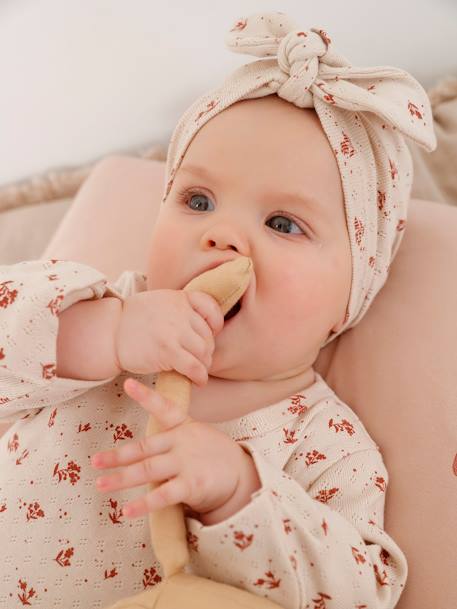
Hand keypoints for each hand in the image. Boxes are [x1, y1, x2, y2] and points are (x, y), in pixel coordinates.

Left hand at [90, 378, 247, 518]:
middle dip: (118, 455)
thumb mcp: (194, 435)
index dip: (146, 396)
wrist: (242, 474)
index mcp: (182, 426)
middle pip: (144, 447)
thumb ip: (169, 438)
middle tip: (95, 461)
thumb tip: (137, 447)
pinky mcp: (193, 484)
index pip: (164, 408)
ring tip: (101, 484)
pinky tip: (127, 510)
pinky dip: (144, 503)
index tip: (129, 383)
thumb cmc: (210, 454)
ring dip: (122, 478)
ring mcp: (186, 462)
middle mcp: (182, 442)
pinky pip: (164, 495)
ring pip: (148, 470)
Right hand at [114, 289, 223, 386]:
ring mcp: (174, 331)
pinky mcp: (168, 351)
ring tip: (198, 371)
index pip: (210, 307)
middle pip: (207, 335)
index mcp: (179, 298)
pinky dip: (200, 376)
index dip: (215, 324)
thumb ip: (180, 309)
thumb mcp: (160, 302)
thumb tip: (204, 326)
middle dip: (207, 350)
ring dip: (204, 365)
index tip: (210, 334)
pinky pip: (194, 367)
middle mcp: (179, 312)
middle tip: (200, 359)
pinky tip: (197, 380)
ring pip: (204, 352)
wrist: (110, 332)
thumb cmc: (134, 320)